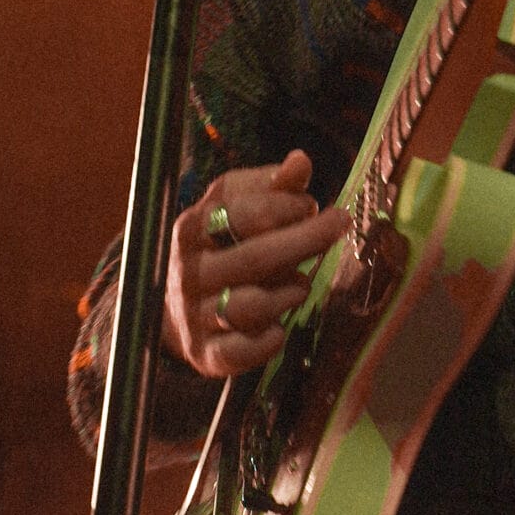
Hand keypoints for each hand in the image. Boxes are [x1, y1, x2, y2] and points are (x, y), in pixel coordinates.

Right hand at [164, 148, 348, 377]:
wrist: (175, 307)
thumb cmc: (222, 245)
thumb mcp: (238, 207)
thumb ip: (273, 187)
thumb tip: (300, 161)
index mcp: (194, 226)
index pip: (245, 213)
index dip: (288, 206)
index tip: (312, 205)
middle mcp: (190, 270)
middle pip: (255, 258)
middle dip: (306, 240)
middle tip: (339, 225)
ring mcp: (194, 314)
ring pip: (249, 306)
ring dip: (289, 293)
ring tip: (302, 284)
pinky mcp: (206, 353)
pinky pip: (241, 352)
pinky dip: (269, 341)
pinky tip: (281, 328)